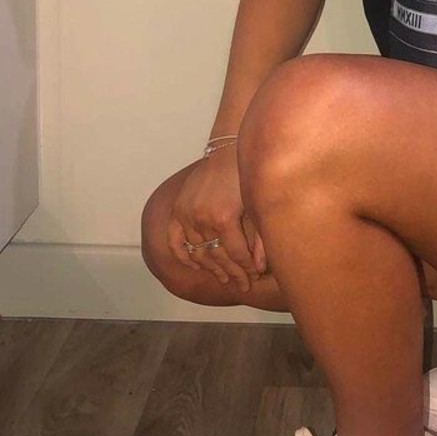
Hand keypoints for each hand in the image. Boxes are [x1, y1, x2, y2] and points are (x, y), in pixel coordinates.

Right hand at [167, 147, 266, 291]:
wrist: (227, 151)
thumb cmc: (246, 176)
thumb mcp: (256, 205)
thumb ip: (260, 238)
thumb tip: (261, 266)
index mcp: (224, 218)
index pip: (237, 255)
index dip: (246, 269)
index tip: (253, 278)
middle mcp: (202, 219)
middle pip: (218, 257)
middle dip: (232, 273)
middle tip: (242, 284)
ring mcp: (187, 215)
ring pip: (197, 252)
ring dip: (210, 267)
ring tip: (223, 278)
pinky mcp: (178, 209)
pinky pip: (175, 239)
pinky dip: (182, 254)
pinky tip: (195, 265)